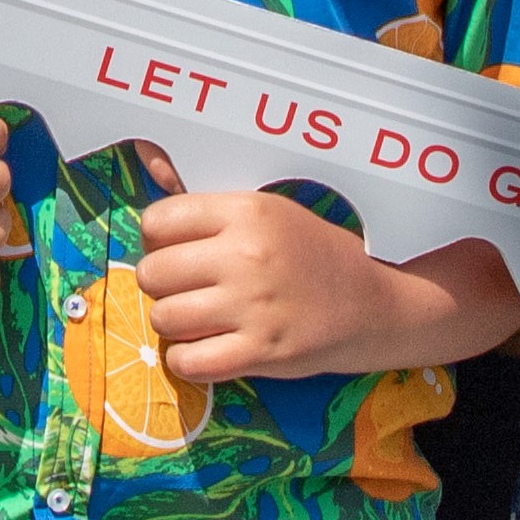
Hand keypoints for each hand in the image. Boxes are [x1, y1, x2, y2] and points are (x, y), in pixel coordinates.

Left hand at [139, 192, 483, 383]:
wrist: (373, 305)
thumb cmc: (313, 256)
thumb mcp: (270, 213)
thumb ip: (207, 204)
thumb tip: (145, 157)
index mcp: (248, 213)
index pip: (157, 222)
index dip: (159, 242)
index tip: (179, 252)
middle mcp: (246, 255)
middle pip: (152, 273)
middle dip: (163, 285)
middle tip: (189, 290)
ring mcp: (253, 306)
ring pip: (163, 318)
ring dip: (175, 325)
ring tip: (202, 320)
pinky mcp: (260, 352)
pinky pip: (187, 362)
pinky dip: (189, 361)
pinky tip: (208, 350)